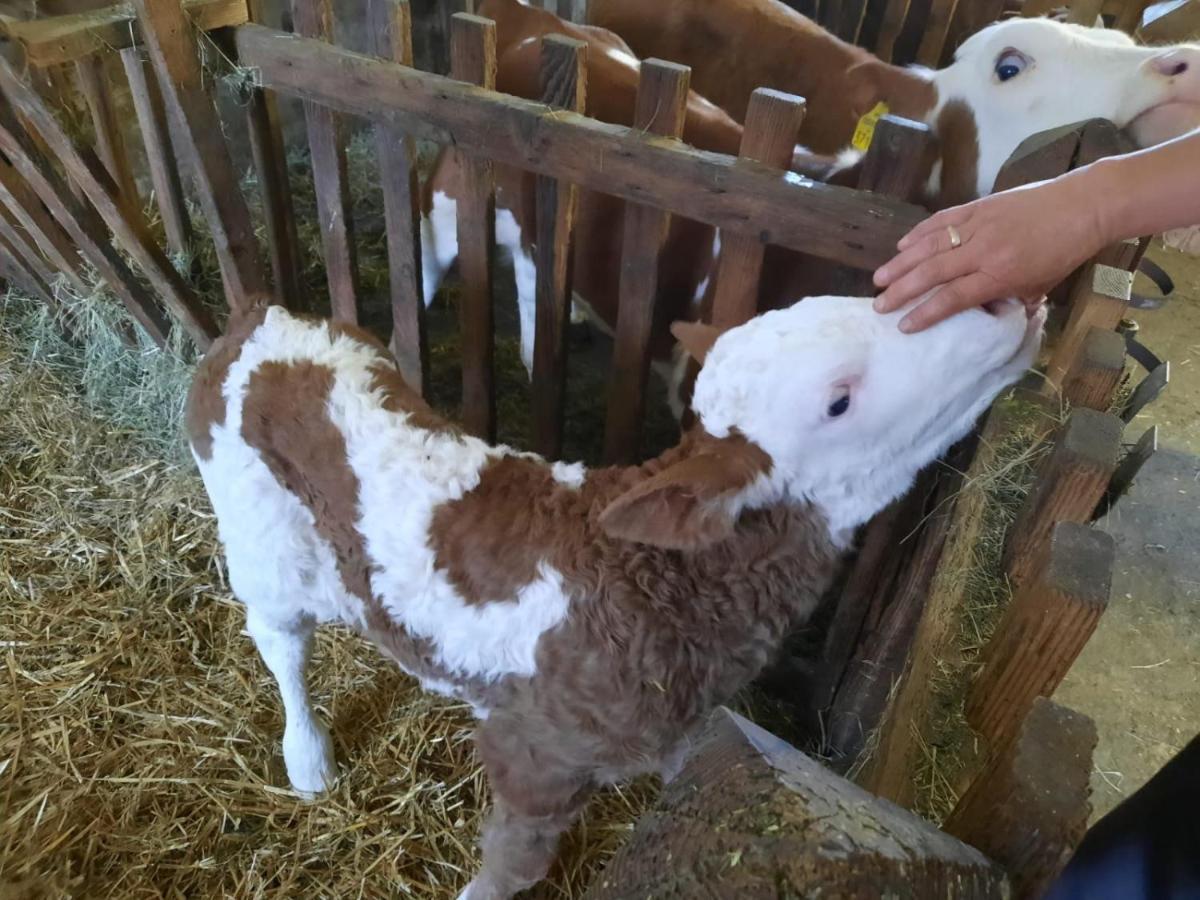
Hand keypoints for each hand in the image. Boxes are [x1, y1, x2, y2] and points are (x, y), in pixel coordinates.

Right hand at [872, 175, 1107, 331]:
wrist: (1083, 207)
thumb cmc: (1063, 253)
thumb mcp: (1038, 287)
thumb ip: (1008, 300)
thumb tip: (982, 311)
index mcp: (1000, 275)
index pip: (953, 298)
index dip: (925, 313)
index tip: (904, 326)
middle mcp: (983, 251)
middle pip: (933, 273)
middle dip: (902, 290)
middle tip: (879, 305)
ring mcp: (978, 226)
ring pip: (930, 246)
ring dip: (901, 263)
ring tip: (880, 278)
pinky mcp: (978, 206)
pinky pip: (942, 220)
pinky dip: (919, 232)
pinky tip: (902, 244)